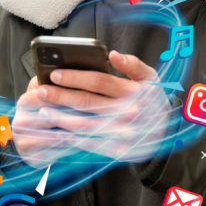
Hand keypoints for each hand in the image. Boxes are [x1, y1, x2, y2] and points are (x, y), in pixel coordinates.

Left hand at [16, 51, 171, 163]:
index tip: (54, 74)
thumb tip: (113, 55)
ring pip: (85, 124)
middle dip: (61, 96)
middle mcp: (128, 112)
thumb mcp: (150, 78)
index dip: (75, 77)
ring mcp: (122, 133)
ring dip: (61, 118)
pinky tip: (57, 131)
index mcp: (134, 91)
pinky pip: (90, 143)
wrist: (164, 132)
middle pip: (88, 102)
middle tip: (41, 92)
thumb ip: (133, 64)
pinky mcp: (117, 150)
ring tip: (43, 111)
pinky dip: (72, 137)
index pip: (99, 81)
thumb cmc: (152, 99)